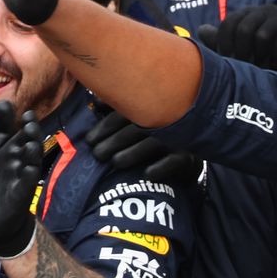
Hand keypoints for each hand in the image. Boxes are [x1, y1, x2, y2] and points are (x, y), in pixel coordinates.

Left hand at [0, 101, 43, 258]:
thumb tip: (5, 101)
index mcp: (14, 150)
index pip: (20, 134)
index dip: (24, 124)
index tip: (26, 112)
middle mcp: (21, 161)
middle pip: (28, 145)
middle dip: (30, 135)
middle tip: (30, 122)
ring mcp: (22, 178)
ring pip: (30, 163)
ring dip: (32, 153)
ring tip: (32, 142)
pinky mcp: (21, 195)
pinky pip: (26, 185)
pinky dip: (28, 177)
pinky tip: (29, 170)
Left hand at [85, 108, 203, 185]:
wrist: (186, 153)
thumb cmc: (154, 134)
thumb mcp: (137, 119)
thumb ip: (116, 110)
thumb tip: (95, 103)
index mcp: (148, 109)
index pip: (123, 114)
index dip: (104, 127)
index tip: (89, 140)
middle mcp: (162, 121)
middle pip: (135, 130)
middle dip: (113, 142)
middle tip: (97, 154)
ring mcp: (176, 138)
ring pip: (152, 144)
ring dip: (132, 154)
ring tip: (115, 162)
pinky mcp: (187, 156)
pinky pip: (174, 161)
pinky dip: (161, 167)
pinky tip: (147, 174)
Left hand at [195, 3, 276, 72]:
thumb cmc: (261, 61)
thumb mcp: (237, 51)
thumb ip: (219, 41)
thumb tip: (200, 30)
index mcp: (248, 14)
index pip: (229, 23)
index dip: (225, 44)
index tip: (228, 62)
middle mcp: (265, 11)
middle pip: (244, 28)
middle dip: (242, 53)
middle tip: (247, 67)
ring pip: (262, 36)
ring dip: (260, 57)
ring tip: (263, 66)